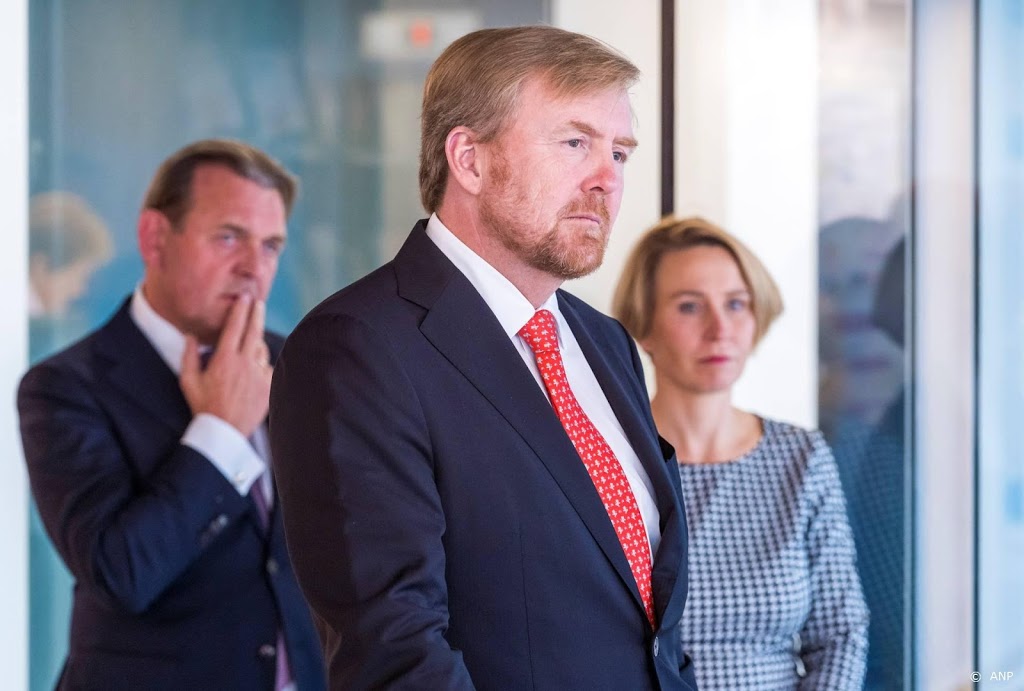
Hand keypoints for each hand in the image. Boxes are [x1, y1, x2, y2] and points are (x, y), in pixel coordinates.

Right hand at [179, 293, 272, 436]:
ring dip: (255, 347)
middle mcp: (245, 364)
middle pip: (254, 331)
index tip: (243, 298)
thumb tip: (191, 335)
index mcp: (224, 360)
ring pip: (261, 350)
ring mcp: (260, 375)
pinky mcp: (270, 385)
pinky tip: (251, 377)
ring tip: (244, 356)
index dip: (240, 310)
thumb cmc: (203, 407)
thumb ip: (189, 356)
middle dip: (256, 313)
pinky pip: (268, 368)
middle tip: (258, 302)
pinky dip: (261, 367)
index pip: (234, 327)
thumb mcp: (188, 382)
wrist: (225, 432)